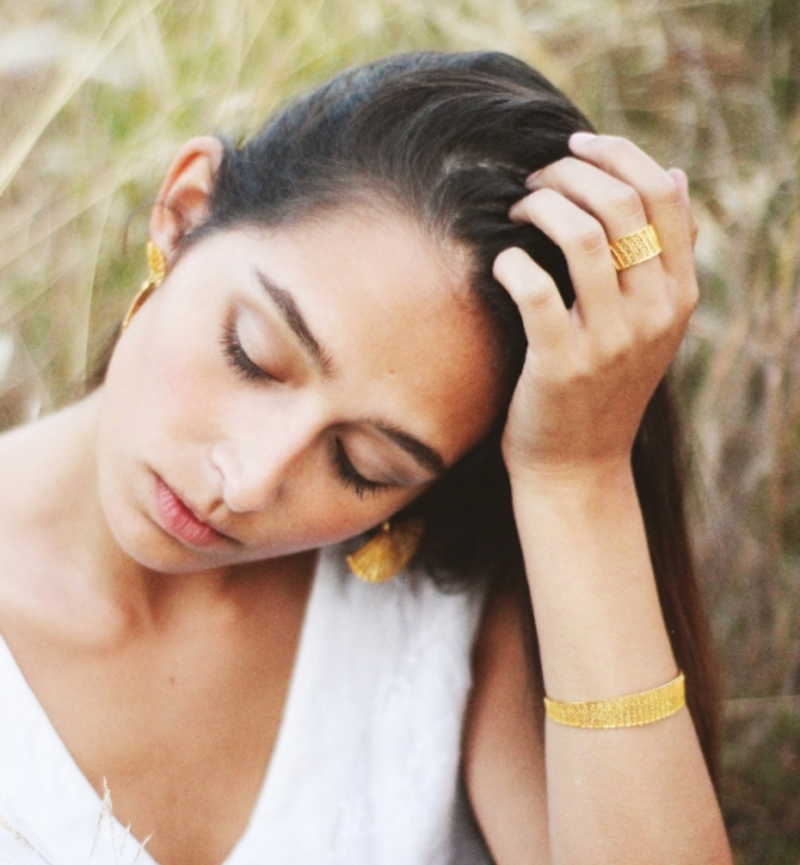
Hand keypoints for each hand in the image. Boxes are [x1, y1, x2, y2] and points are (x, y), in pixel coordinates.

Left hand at [494, 133, 697, 484]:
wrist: (578, 465)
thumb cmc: (604, 384)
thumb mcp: (650, 321)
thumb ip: (662, 256)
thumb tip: (675, 174)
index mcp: (680, 294)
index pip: (664, 194)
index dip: (618, 153)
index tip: (576, 143)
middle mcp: (654, 312)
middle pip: (620, 203)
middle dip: (569, 171)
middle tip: (536, 178)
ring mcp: (610, 340)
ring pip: (579, 234)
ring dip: (538, 204)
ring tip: (516, 209)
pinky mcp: (561, 363)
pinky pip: (534, 287)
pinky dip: (511, 261)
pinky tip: (501, 261)